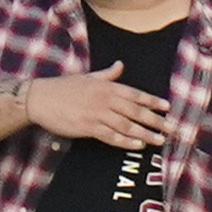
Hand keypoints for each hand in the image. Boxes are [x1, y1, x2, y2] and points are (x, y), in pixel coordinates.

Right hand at [21, 67, 173, 147]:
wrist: (40, 98)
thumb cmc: (63, 87)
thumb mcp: (87, 77)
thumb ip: (107, 74)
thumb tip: (120, 65)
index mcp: (106, 86)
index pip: (135, 94)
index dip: (152, 101)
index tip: (167, 107)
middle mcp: (105, 99)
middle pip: (135, 111)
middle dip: (155, 120)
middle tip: (171, 128)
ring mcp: (97, 114)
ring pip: (126, 125)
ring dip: (145, 133)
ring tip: (159, 140)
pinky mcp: (88, 128)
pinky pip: (111, 136)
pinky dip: (126, 141)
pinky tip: (138, 145)